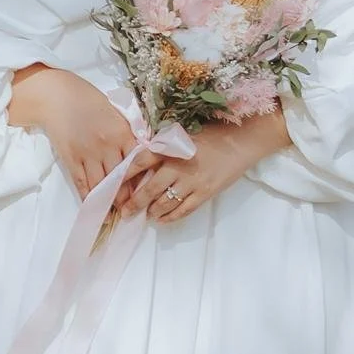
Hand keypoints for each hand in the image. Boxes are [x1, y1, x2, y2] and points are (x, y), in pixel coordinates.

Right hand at [8, 64, 135, 198]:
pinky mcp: (71, 159)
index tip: (144, 191)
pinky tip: (93, 205)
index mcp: (123, 133)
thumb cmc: (88, 100)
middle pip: (121, 179)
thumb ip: (128, 133)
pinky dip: (88, 197)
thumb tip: (141, 153)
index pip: (138, 164)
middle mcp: (108, 146)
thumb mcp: (116, 113)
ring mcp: (88, 154)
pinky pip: (82, 183)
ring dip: (108, 200)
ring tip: (114, 210)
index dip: (141, 180)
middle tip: (130, 208)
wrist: (57, 96)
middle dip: (126, 196)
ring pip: (102, 185)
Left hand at [122, 112, 291, 223]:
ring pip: (164, 203)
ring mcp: (191, 182)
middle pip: (148, 189)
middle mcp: (177, 166)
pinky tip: (163, 218)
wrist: (240, 140)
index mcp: (169, 147)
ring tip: (146, 214)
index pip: (139, 162)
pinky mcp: (205, 193)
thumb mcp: (181, 134)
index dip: (124, 176)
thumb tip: (139, 160)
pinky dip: (170, 217)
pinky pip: (183, 210)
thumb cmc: (209, 134)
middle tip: (124, 212)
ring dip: (152, 211)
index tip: (113, 186)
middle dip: (134, 203)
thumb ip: (162, 146)